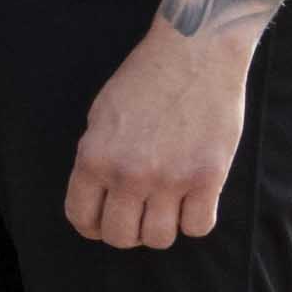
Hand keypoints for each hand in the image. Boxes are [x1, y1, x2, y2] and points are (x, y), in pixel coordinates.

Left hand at [66, 15, 257, 253]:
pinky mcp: (209, 177)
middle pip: (120, 237)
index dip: (91, 226)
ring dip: (161, 230)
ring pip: (159, 239)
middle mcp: (129, 174)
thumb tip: (98, 194)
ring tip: (166, 210)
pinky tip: (194, 203)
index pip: (82, 217)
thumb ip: (97, 157)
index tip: (103, 223)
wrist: (195, 52)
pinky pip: (199, 227)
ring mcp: (170, 178)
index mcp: (94, 158)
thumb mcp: (101, 116)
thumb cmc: (145, 78)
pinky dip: (195, 222)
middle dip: (125, 233)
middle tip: (137, 216)